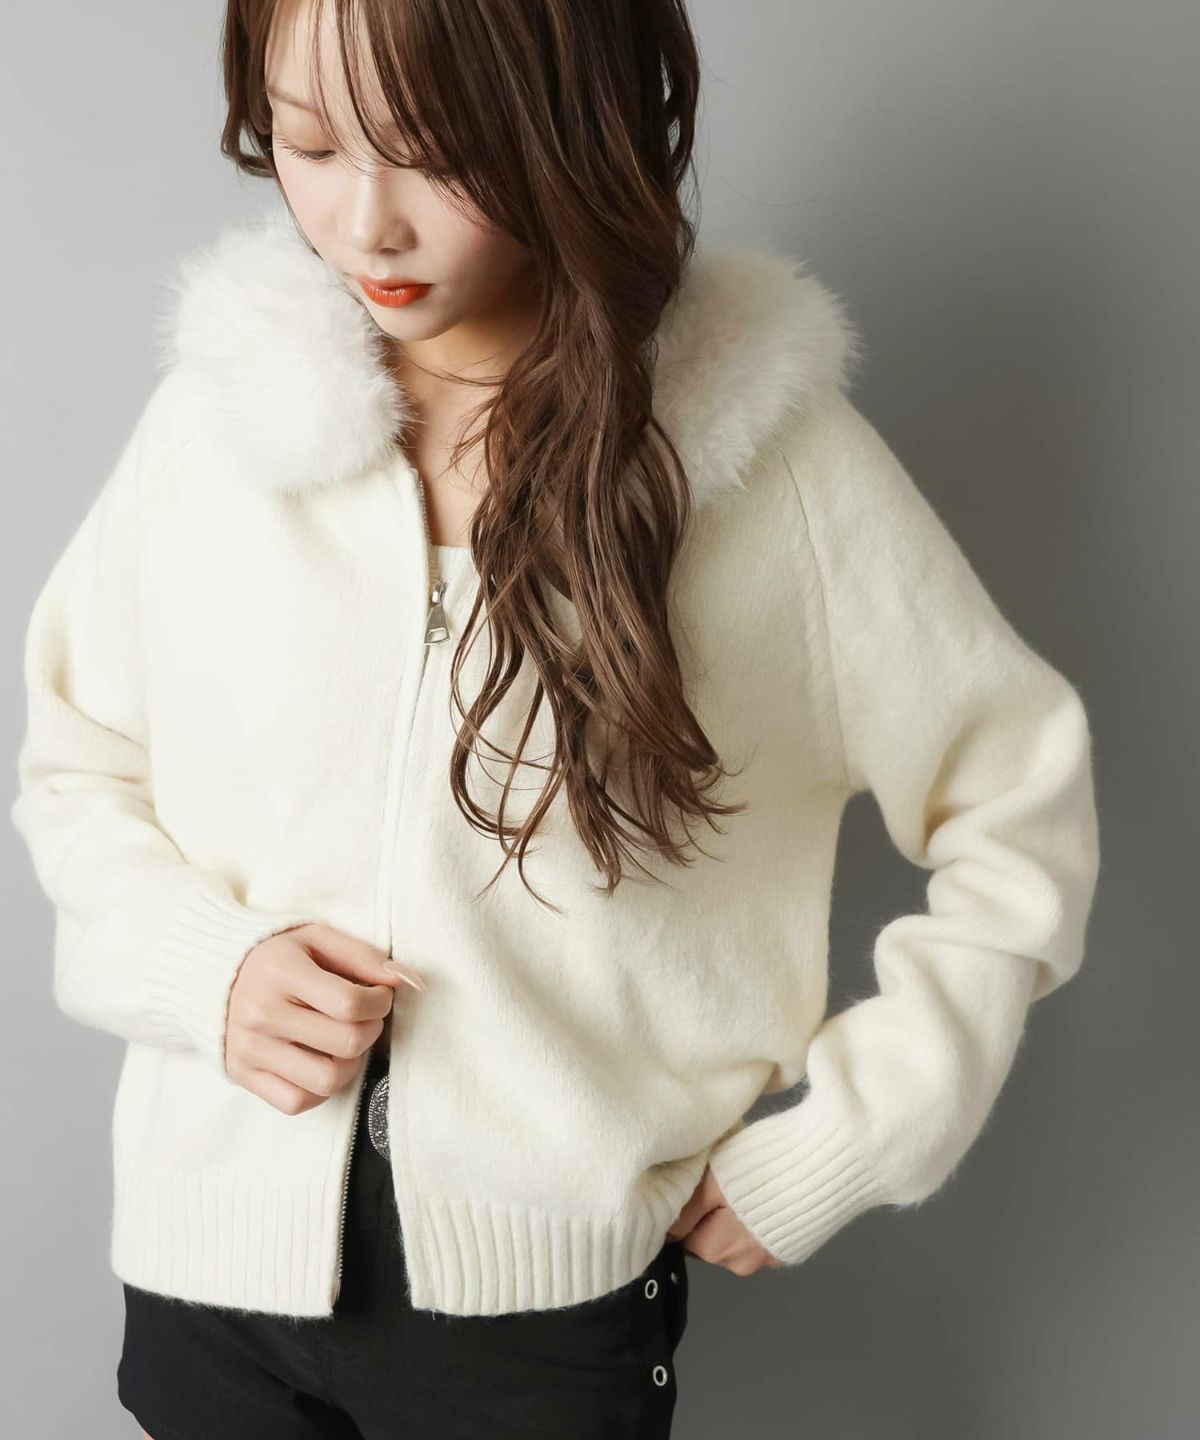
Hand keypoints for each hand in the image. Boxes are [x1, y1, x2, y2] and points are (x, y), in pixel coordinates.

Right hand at [224, 922, 425, 1114]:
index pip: (350, 1003)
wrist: (213, 976)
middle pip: (346, 1043)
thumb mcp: (317, 938)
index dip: (381, 1002)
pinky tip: (322, 1062)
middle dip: (372, 1030)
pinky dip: (321, 1089)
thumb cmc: (278, 956)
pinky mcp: (243, 1075)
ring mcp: (250, 1049)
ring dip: (352, 1064)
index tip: (380, 995)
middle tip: (367, 1016)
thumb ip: (364, 955)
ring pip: (326, 1081)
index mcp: (280, 972)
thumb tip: (407, 979)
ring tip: (347, 1042)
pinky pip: (297, 1102)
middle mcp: (261, 1014)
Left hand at [667, 1163, 783, 1274]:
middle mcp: (739, 1263)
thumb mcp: (712, 1179)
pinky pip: (758, 1242)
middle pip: (707, 1242)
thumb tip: (666, 1229)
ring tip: (747, 1190)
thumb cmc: (760, 1167)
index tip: (692, 1189)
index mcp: (715, 1247)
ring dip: (732, 1224)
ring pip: (733, 1243)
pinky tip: (768, 1200)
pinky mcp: (788, 1252)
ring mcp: (766, 1261)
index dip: (685, 1211)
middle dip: (708, 1219)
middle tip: (721, 1186)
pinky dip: (757, 1227)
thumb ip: (687, 1208)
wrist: (824, 1166)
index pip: (681, 1236)